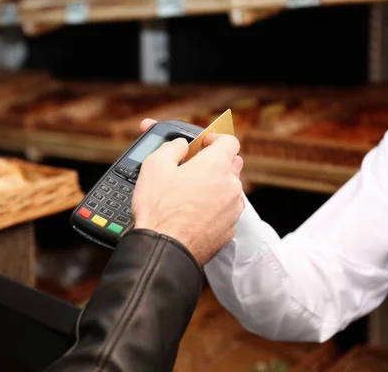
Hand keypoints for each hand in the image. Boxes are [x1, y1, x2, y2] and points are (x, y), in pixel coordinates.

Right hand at [132, 119, 244, 264]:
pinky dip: (213, 209)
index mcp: (216, 165)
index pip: (229, 141)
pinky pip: (225, 212)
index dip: (215, 139)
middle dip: (215, 163)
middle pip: (232, 165)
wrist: (164, 249)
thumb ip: (172, 147)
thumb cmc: (159, 209)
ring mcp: (232, 210)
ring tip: (189, 195)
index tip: (203, 144)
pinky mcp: (228, 230)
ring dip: (215, 187)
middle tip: (193, 168)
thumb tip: (181, 145)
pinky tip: (192, 214)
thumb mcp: (154, 165)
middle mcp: (231, 186)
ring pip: (230, 190)